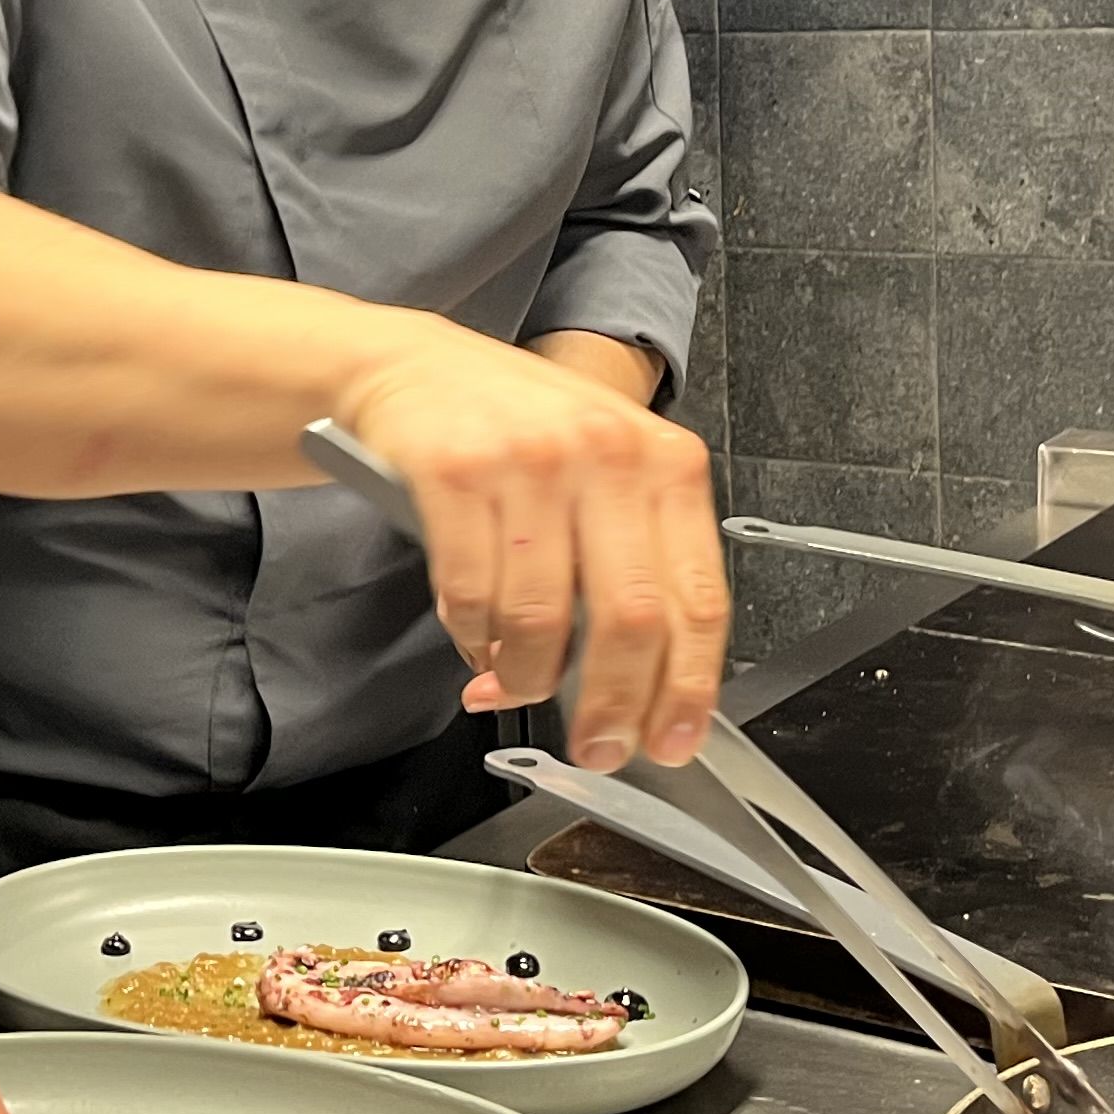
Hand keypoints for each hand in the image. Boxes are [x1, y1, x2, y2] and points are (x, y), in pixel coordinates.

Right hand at [330, 327, 727, 771]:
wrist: (414, 368)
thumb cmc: (518, 429)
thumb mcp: (605, 474)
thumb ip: (634, 566)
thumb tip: (646, 686)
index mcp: (665, 461)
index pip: (699, 598)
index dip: (689, 687)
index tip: (673, 738)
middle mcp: (607, 454)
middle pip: (631, 620)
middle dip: (612, 706)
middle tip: (596, 746)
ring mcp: (532, 461)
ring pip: (543, 619)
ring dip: (526, 675)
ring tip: (515, 679)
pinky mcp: (456, 473)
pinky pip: (473, 596)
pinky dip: (472, 637)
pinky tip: (474, 633)